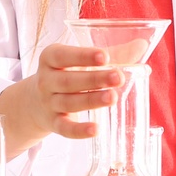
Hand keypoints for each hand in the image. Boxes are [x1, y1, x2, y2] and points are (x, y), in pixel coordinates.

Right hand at [0, 44, 122, 159]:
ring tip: (113, 98)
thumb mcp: (80, 60)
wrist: (34, 101)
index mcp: (50, 58)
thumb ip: (111, 52)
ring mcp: (48, 103)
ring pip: (69, 103)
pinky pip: (64, 129)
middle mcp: (46, 80)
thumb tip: (141, 45)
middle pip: (68, 80)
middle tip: (118, 77)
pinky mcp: (53, 123)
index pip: (61, 55)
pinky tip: (95, 129)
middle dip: (94, 79)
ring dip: (91, 100)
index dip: (82, 56)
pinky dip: (79, 131)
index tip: (105, 56)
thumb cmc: (66, 74)